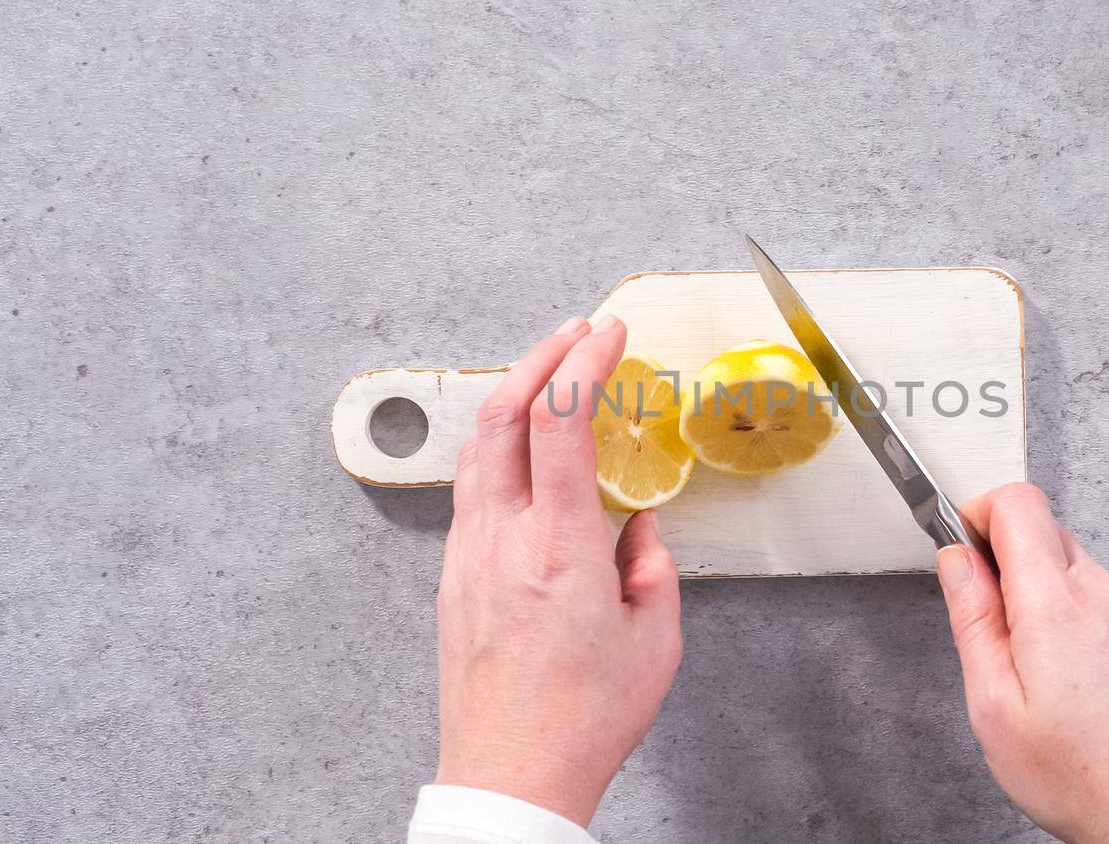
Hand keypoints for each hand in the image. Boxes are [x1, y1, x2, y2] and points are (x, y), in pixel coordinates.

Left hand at [433, 315, 682, 825]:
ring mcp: (469, 556)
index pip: (562, 424)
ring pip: (477, 449)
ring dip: (512, 399)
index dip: (585, 364)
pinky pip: (472, 490)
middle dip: (540, 358)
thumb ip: (650, 564)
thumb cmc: (582, 718)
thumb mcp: (653, 638)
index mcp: (559, 547)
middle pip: (502, 416)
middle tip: (575, 333)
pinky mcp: (454, 578)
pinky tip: (523, 454)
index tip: (608, 333)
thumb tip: (637, 528)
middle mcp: (502, 539)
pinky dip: (499, 448)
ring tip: (546, 378)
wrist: (510, 776)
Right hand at [937, 483, 1108, 843]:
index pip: (1018, 503)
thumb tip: (956, 561)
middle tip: (989, 623)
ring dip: (1040, 591)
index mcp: (1057, 605)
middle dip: (1005, 558)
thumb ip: (972, 619)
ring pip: (1074, 565)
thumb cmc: (1080, 775)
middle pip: (1045, 529)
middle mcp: (1104, 594)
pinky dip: (1074, 616)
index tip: (963, 554)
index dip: (979, 515)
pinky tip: (1069, 677)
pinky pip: (1101, 599)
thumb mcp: (993, 704)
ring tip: (1031, 666)